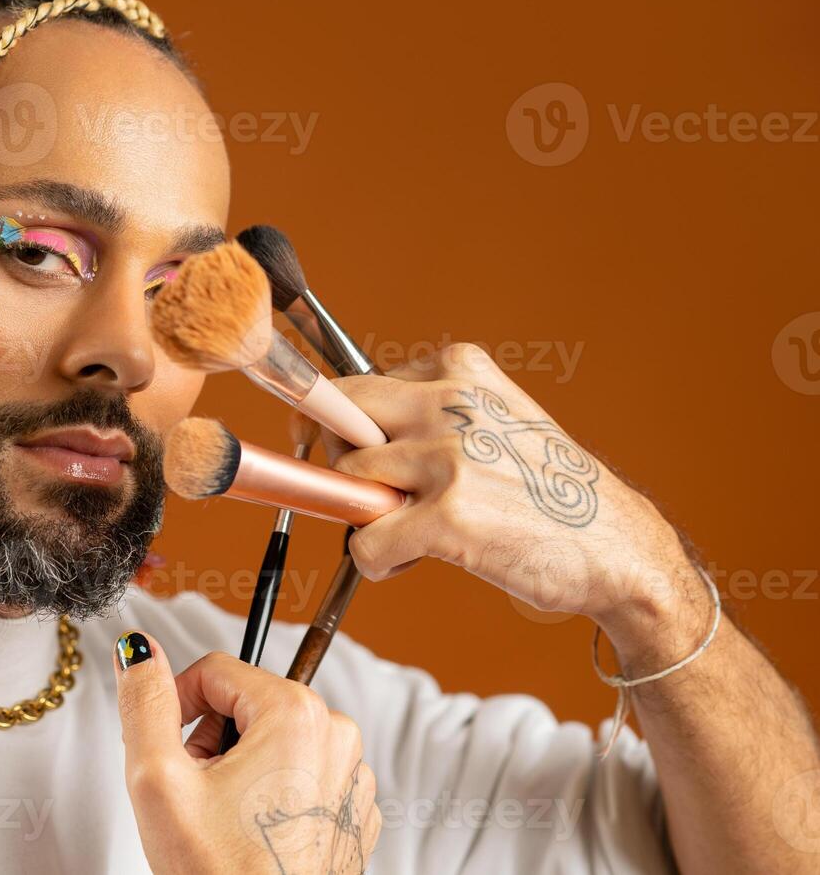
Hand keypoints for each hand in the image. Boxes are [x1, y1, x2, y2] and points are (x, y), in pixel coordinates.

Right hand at [113, 631, 378, 873]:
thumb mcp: (158, 777)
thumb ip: (145, 700)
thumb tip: (138, 649)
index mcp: (297, 714)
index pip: (215, 669)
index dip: (178, 706)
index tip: (168, 749)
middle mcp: (337, 737)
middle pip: (247, 703)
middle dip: (210, 740)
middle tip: (194, 791)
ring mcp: (351, 777)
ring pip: (274, 741)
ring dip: (240, 768)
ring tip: (223, 818)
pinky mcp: (351, 813)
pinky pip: (301, 777)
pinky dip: (272, 795)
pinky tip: (252, 833)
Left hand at [323, 343, 709, 668]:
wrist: (619, 546)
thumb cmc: (544, 490)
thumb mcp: (492, 419)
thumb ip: (424, 413)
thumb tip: (330, 427)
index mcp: (460, 370)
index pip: (357, 383)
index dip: (330, 419)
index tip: (313, 436)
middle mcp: (452, 403)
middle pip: (338, 418)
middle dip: (338, 458)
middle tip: (366, 493)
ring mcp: (450, 457)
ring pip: (349, 483)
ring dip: (367, 518)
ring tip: (414, 532)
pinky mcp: (449, 516)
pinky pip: (364, 540)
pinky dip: (375, 561)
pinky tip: (410, 560)